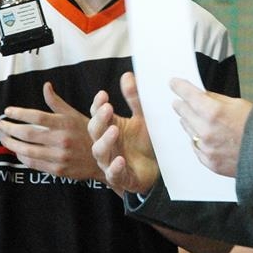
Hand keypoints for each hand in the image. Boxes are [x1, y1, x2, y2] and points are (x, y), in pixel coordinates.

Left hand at [0, 82, 100, 179]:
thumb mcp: (75, 114)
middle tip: (0, 125)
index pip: (36, 116)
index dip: (19, 113)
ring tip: (3, 138)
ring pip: (27, 150)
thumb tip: (46, 86)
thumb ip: (57, 102)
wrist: (104, 158)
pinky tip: (17, 150)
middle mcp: (62, 139)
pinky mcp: (58, 169)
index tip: (7, 111)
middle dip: (9, 129)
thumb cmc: (87, 133)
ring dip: (11, 144)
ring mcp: (59, 156)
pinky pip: (33, 163)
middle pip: (27, 133)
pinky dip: (21, 156)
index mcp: (65, 123)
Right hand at [88, 72, 159, 195]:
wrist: (157, 168)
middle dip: (99, 120)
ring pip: (100, 152)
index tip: (104, 94)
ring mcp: (110, 161)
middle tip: (108, 108)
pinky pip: (113, 174)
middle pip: (95, 131)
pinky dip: (115, 168)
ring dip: (105, 141)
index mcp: (109, 127)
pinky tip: (120, 160)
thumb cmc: (145, 141)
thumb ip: (135, 99)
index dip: (98, 105)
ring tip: (114, 130)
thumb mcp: (143, 117)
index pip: (97, 114)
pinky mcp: (120, 178)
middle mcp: (105, 143)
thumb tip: (127, 75)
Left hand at [170, 78, 252, 176]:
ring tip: (193, 117)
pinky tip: (203, 135)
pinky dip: (198, 139)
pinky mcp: (208, 162)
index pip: (188, 95)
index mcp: (214, 112)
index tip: (174, 83)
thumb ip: (217, 99)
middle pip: (184, 112)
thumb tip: (202, 95)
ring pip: (188, 129)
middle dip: (182, 104)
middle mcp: (206, 131)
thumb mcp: (239, 104)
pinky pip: (196, 146)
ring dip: (189, 121)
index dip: (179, 86)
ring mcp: (206, 148)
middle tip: (180, 101)